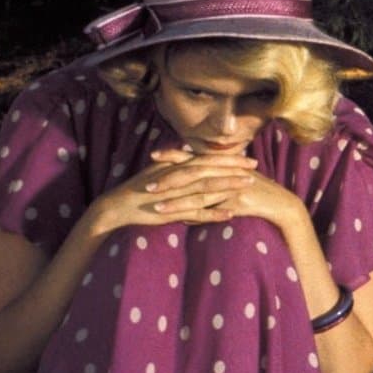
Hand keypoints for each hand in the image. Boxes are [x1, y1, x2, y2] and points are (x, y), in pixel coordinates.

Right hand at [85, 150, 259, 235]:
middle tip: (255, 168)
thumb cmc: (141, 189)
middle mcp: (177, 178)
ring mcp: (175, 194)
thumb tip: (193, 157)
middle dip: (234, 169)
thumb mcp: (161, 172)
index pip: (208, 160)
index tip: (249, 159)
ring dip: (228, 187)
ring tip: (247, 185)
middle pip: (210, 170)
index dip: (229, 159)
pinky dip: (213, 214)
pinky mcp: (171, 211)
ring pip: (206, 189)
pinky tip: (229, 215)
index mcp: (177, 167)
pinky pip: (196, 213)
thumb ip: (178, 165)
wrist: (117, 206)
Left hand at [161, 152, 306, 232]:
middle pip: (191, 172)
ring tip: (154, 205)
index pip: (194, 156)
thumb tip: (195, 193)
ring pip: (196, 190)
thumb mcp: (235, 185)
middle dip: (167, 178)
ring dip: (174, 199)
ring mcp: (230, 184)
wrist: (280, 203)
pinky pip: (210, 206)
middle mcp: (224, 171)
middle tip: (146, 184)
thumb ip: (215, 185)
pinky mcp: (235, 198)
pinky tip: (177, 218)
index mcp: (222, 165)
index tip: (153, 155)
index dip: (173, 155)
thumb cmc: (257, 195)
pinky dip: (192, 212)